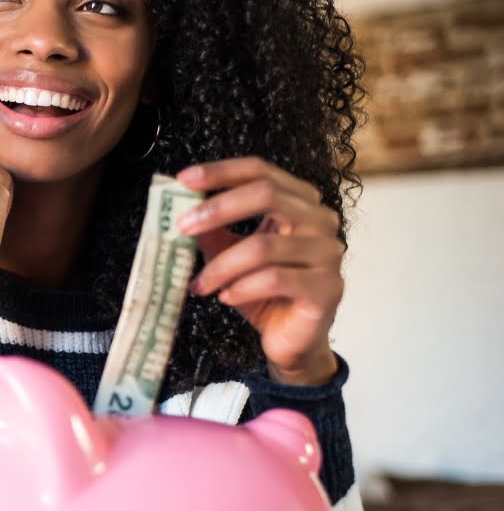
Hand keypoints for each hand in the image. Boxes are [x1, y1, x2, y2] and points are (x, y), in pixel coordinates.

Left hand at [176, 157, 342, 386]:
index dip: (222, 171)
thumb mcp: (230, 255)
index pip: (261, 171)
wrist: (290, 340)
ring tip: (199, 284)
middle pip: (267, 195)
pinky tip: (226, 296)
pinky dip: (242, 287)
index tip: (184, 180)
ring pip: (264, 246)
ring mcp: (328, 253)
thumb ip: (212, 231)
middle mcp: (320, 220)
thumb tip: (181, 210)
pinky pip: (275, 279)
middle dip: (217, 208)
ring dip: (221, 266)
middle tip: (182, 227)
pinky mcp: (327, 288)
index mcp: (299, 203)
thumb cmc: (263, 292)